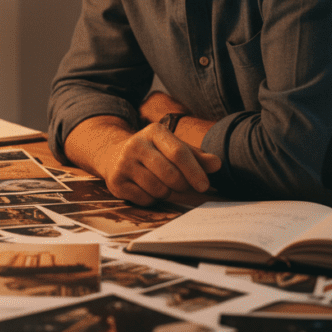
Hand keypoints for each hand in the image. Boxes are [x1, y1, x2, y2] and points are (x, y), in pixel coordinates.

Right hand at [97, 122, 220, 204]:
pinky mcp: (115, 182)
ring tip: (162, 184)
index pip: (178, 152)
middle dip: (182, 185)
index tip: (204, 185)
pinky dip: (152, 199)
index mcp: (154, 131)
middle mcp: (136, 144)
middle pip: (169, 174)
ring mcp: (123, 163)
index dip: (194, 171)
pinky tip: (147, 189)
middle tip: (183, 186)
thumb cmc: (153, 153)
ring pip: (158, 189)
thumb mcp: (173, 147)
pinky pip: (144, 199)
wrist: (114, 155)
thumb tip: (217, 164)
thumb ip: (196, 156)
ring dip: (167, 193)